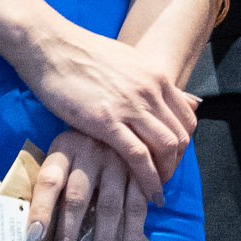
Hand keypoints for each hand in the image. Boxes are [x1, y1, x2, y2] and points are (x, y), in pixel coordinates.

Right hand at [6, 25, 195, 203]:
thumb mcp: (129, 63)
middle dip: (176, 163)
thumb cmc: (85, 56)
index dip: (183, 145)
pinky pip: (137, 155)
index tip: (171, 160)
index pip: (187, 118)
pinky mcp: (105, 121)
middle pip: (180, 136)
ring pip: (165, 146)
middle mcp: (150, 90)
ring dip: (165, 174)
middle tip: (164, 180)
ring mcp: (130, 105)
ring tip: (156, 191)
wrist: (52, 47)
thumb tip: (188, 99)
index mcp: (156, 77)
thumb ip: (154, 84)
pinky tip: (147, 193)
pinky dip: (147, 178)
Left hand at [27, 129, 149, 240]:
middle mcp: (91, 152)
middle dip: (69, 236)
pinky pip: (139, 203)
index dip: (40, 210)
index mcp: (65, 148)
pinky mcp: (142, 167)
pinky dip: (135, 231)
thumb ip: (50, 182)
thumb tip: (31, 229)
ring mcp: (119, 159)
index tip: (31, 239)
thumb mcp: (61, 150)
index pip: (48, 181)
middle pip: (77, 199)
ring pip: (110, 205)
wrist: (119, 106)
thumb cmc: (82, 140)